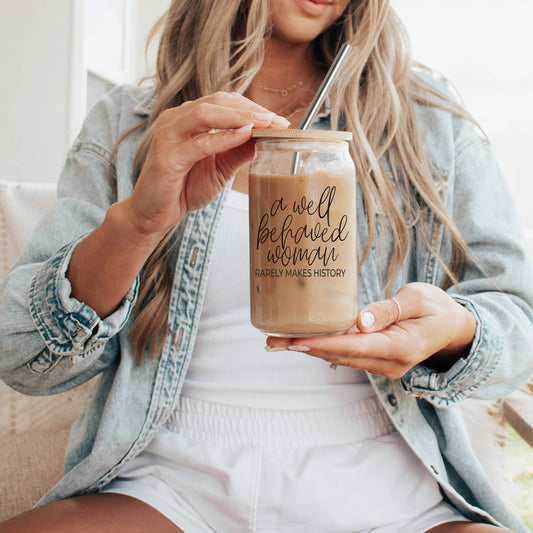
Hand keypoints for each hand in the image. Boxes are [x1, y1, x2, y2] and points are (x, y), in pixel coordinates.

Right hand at [124, 91, 288, 242]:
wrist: (156, 214)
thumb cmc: (184, 188)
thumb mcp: (220, 168)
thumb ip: (238, 151)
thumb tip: (264, 137)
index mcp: (189, 119)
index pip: (224, 102)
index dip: (253, 107)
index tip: (279, 120)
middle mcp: (176, 119)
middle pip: (217, 101)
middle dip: (251, 109)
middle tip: (277, 120)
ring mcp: (169, 135)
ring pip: (206, 113)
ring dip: (240, 117)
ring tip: (265, 124)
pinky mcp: (166, 156)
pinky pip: (199, 143)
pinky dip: (224, 138)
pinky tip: (244, 136)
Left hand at [266, 282, 476, 379]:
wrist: (454, 329)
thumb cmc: (437, 308)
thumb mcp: (418, 299)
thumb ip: (389, 310)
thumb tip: (360, 322)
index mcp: (401, 347)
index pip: (353, 346)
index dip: (321, 343)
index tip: (294, 341)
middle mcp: (389, 363)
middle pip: (339, 356)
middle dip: (304, 348)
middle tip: (272, 340)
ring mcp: (383, 365)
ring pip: (339, 358)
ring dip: (308, 349)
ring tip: (277, 342)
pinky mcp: (378, 360)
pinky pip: (346, 356)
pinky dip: (322, 348)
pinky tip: (302, 342)